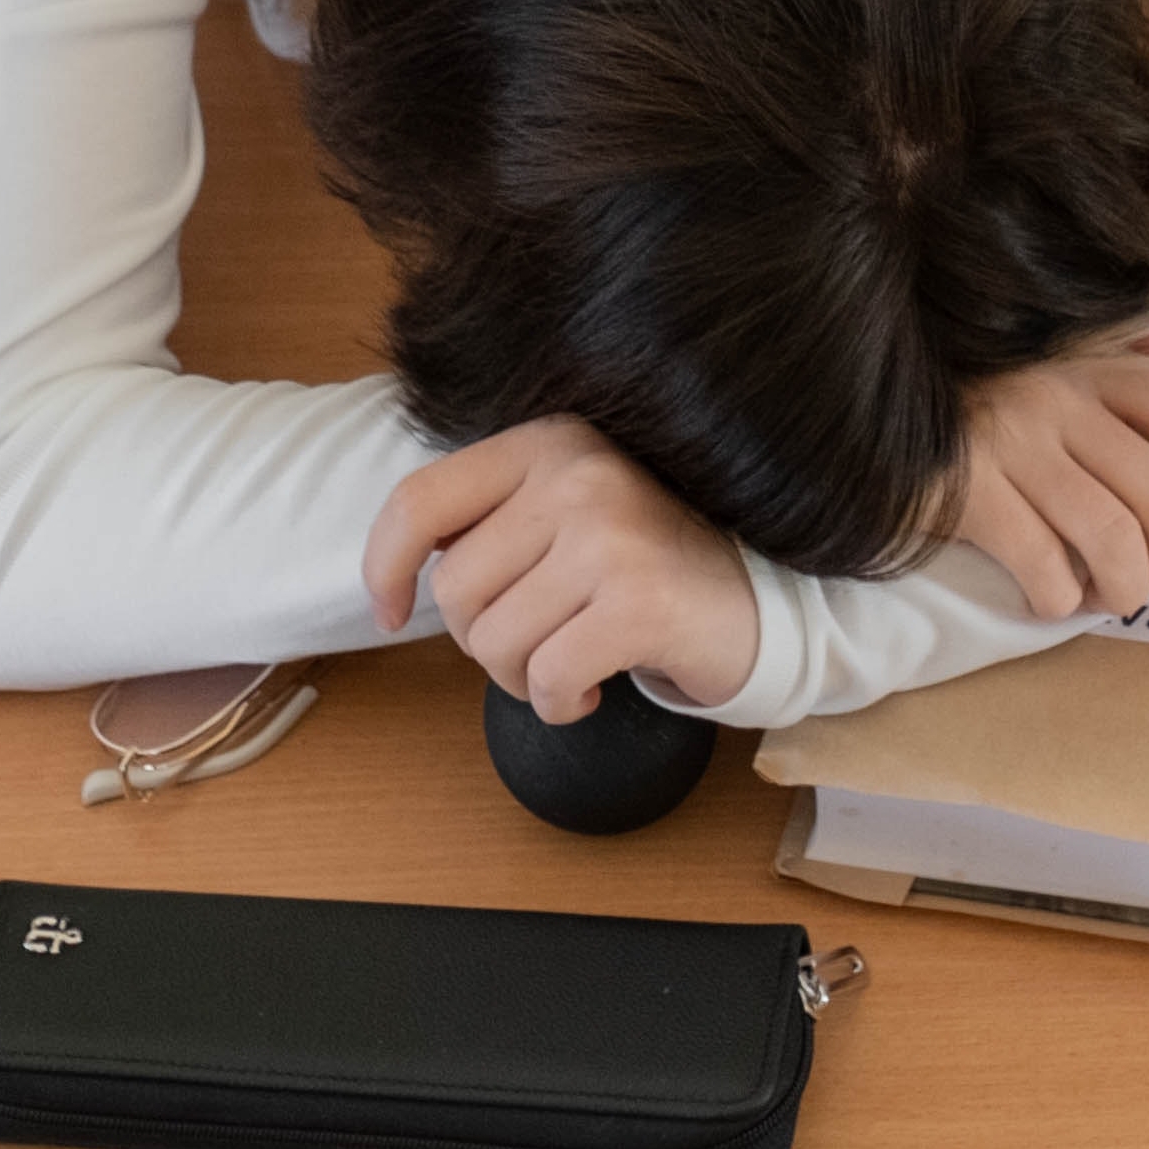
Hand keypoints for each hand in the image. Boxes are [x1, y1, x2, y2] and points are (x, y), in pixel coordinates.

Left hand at [364, 418, 761, 721]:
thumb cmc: (646, 565)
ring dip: (523, 679)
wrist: (763, 600)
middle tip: (538, 642)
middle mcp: (576, 475)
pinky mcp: (638, 602)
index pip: (420, 501)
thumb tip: (402, 573)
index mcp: (547, 444)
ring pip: (494, 644)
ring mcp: (609, 535)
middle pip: (455, 592)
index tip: (391, 612)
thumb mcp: (567, 512)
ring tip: (569, 664)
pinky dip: (559, 704)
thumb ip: (494, 520)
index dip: (385, 566)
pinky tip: (592, 689)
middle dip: (483, 642)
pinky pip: (548, 679)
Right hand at [950, 322, 1148, 620]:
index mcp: (1089, 368)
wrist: (862, 404)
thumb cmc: (969, 395)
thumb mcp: (1042, 353)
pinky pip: (1041, 562)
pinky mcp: (964, 491)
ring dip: (1127, 587)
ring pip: (1110, 535)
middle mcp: (1057, 399)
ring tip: (1113, 597)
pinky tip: (1051, 598)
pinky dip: (1059, 597)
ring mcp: (1009, 444)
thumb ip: (1116, 344)